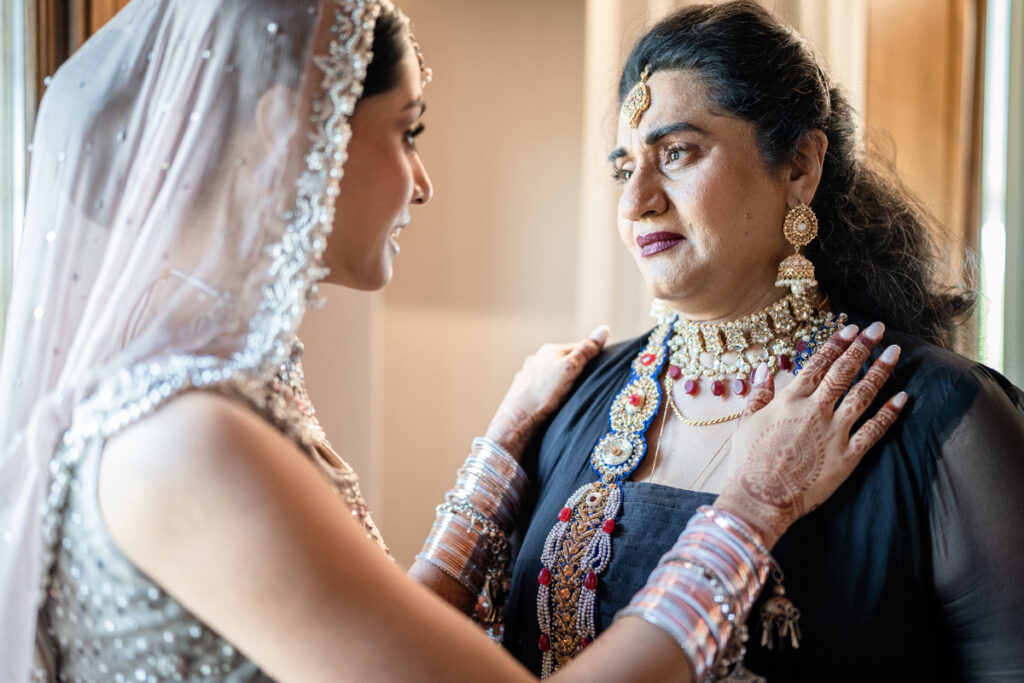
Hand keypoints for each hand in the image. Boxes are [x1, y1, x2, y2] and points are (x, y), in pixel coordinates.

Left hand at [484, 326, 609, 457]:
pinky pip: (542, 389)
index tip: (601, 367)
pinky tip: (553, 403)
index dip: (590, 356)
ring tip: (570, 395)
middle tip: (587, 384)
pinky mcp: (523, 392)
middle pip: (562, 361)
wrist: (517, 420)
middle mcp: (536, 360)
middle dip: (574, 370)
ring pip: (551, 375)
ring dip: (561, 382)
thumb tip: (603, 329)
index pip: (576, 347)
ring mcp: (528, 376)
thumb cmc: (543, 394)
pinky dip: (549, 393)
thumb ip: (586, 350)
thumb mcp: (570, 369)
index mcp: (548, 351)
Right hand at [715, 321, 905, 546]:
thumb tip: (764, 368)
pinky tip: (902, 397)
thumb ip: (759, 394)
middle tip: (878, 329)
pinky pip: (874, 431)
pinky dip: (889, 413)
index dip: (836, 344)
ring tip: (894, 353)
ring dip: (880, 371)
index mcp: (791, 400)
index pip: (818, 364)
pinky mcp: (847, 457)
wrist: (760, 498)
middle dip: (862, 348)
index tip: (850, 328)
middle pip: (843, 372)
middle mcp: (816, 411)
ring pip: (862, 395)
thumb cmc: (748, 461)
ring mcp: (834, 433)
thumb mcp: (746, 422)